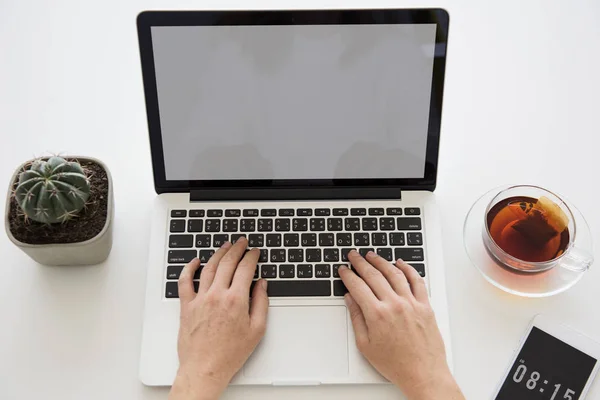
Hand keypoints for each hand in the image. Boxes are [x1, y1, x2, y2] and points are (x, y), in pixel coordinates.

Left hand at [169, 238, 268, 399]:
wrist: (204, 368)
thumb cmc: (230, 354)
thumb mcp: (256, 330)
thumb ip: (261, 303)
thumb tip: (262, 285)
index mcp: (236, 300)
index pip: (245, 268)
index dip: (252, 256)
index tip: (255, 252)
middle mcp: (217, 295)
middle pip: (227, 262)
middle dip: (237, 249)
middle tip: (242, 242)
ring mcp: (200, 299)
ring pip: (208, 267)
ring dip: (218, 253)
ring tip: (225, 246)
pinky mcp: (187, 305)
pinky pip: (185, 281)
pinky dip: (189, 268)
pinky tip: (195, 261)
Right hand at [339, 251, 463, 399]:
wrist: (423, 373)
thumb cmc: (396, 364)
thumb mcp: (366, 345)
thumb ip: (357, 318)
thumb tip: (350, 299)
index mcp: (377, 314)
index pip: (358, 286)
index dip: (348, 275)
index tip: (343, 269)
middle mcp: (394, 305)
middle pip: (374, 275)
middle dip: (361, 263)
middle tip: (354, 256)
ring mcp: (411, 303)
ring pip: (394, 273)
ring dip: (381, 261)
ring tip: (372, 255)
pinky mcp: (425, 306)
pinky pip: (417, 281)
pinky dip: (408, 269)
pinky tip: (400, 263)